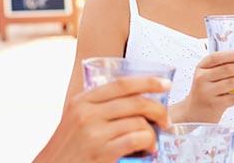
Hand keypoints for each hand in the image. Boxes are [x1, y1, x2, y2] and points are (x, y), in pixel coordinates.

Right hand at [42, 77, 169, 162]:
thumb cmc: (68, 148)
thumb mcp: (75, 119)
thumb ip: (97, 106)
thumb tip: (134, 98)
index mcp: (82, 101)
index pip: (121, 84)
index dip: (148, 81)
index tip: (165, 84)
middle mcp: (87, 114)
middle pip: (135, 102)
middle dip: (158, 109)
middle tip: (165, 120)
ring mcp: (94, 133)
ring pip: (138, 122)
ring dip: (152, 132)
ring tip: (152, 141)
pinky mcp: (102, 152)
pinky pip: (136, 139)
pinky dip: (148, 143)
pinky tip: (148, 149)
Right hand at [171, 51, 233, 122]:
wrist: (193, 112)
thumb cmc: (205, 91)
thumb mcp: (208, 76)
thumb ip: (221, 66)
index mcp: (201, 68)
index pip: (217, 57)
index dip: (233, 54)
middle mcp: (202, 78)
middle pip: (228, 69)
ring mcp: (207, 92)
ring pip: (233, 83)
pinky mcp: (215, 105)